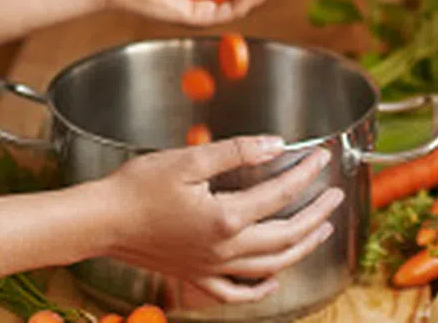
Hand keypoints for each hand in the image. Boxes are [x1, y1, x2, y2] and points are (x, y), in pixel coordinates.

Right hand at [97, 136, 343, 303]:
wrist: (102, 220)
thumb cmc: (139, 187)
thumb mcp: (189, 159)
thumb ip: (237, 152)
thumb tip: (275, 145)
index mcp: (225, 216)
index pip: (279, 194)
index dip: (305, 173)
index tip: (321, 157)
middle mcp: (224, 248)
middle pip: (285, 235)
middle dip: (316, 214)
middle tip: (335, 195)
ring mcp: (212, 267)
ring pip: (270, 265)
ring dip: (301, 247)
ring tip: (321, 230)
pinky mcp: (197, 276)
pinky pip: (237, 292)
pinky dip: (261, 288)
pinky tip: (274, 279)